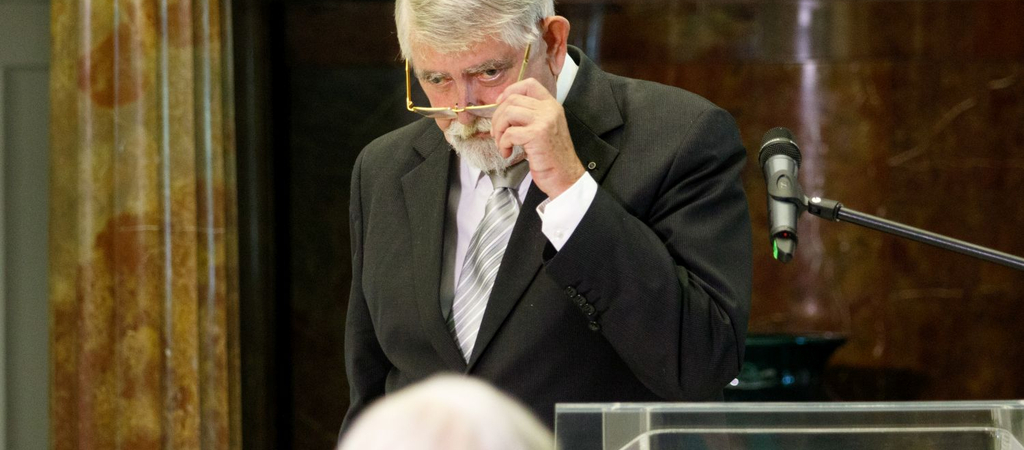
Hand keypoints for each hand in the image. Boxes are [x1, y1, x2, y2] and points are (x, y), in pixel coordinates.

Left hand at [491, 78, 584, 198]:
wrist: (565, 176)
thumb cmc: (551, 156)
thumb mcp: (544, 129)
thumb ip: (530, 116)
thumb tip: (502, 108)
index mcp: (551, 105)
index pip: (529, 84)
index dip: (510, 90)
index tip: (500, 103)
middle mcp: (549, 109)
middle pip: (513, 99)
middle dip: (498, 116)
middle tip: (497, 134)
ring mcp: (543, 121)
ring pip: (508, 113)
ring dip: (499, 130)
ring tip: (502, 144)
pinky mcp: (536, 135)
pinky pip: (509, 133)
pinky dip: (503, 144)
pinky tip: (508, 153)